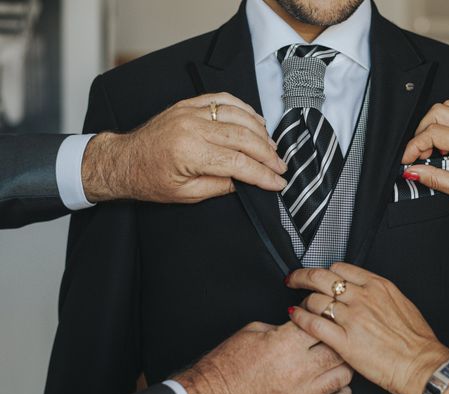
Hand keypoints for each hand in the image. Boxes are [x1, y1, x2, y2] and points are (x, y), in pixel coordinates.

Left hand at [81, 93, 287, 203]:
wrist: (123, 160)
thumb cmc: (150, 180)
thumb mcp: (185, 194)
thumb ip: (218, 186)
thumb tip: (246, 181)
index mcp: (190, 152)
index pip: (238, 163)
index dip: (262, 174)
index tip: (278, 183)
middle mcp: (192, 127)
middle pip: (243, 137)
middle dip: (267, 154)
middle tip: (281, 167)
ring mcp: (191, 111)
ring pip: (238, 115)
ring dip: (260, 131)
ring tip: (272, 148)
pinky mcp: (188, 104)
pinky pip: (223, 99)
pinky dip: (243, 109)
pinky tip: (255, 121)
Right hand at [173, 321, 351, 393]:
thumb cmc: (226, 368)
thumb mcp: (252, 331)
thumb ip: (282, 327)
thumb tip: (300, 323)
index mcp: (284, 344)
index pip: (319, 323)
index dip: (321, 317)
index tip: (320, 317)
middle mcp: (297, 369)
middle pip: (338, 348)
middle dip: (336, 340)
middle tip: (332, 338)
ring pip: (344, 375)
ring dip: (341, 365)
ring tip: (333, 360)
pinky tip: (335, 386)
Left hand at [286, 263, 448, 393]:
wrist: (422, 364)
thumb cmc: (416, 340)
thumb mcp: (401, 303)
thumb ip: (378, 295)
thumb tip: (366, 292)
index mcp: (377, 286)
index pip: (340, 268)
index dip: (324, 271)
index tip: (318, 275)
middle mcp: (362, 298)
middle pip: (321, 278)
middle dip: (302, 276)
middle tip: (293, 279)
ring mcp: (352, 318)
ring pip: (315, 300)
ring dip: (303, 302)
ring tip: (299, 306)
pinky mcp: (344, 341)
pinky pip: (314, 324)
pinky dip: (300, 318)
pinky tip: (295, 317)